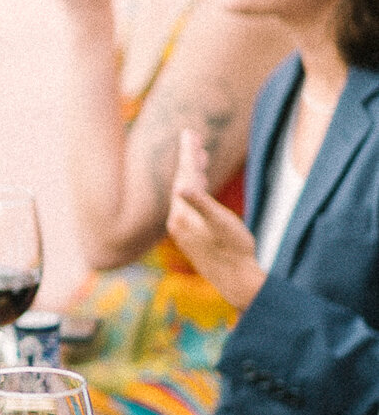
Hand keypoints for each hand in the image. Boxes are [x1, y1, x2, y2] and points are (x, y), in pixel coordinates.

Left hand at [167, 128, 265, 310]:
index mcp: (181, 213)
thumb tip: (181, 185)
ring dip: (192, 175)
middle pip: (182, 182)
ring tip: (200, 158)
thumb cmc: (233, 250)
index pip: (184, 176)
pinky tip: (200, 191)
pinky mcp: (191, 237)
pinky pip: (188, 207)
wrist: (236, 281)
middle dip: (188, 160)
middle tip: (193, 137)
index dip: (188, 153)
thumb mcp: (219, 223)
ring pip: (184, 195)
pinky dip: (194, 192)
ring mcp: (183, 230)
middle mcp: (177, 221)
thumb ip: (200, 202)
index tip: (189, 132)